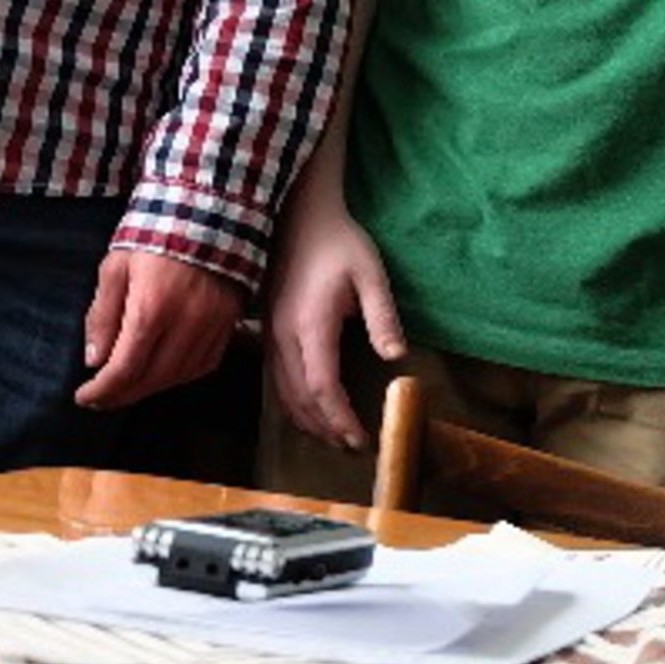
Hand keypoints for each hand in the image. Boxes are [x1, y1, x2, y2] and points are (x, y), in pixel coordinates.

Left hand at [74, 250, 245, 409]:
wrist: (207, 209)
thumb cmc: (154, 234)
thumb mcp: (115, 267)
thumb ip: (102, 314)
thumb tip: (95, 360)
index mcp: (152, 308)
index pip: (124, 370)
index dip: (101, 391)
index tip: (84, 396)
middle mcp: (186, 322)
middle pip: (152, 380)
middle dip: (121, 395)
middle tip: (102, 396)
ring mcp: (212, 324)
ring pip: (180, 377)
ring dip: (151, 387)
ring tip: (130, 384)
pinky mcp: (229, 320)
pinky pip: (205, 363)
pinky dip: (182, 374)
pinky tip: (164, 370)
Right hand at [263, 188, 405, 450]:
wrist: (300, 216)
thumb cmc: (339, 243)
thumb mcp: (371, 274)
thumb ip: (382, 317)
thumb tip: (396, 357)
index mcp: (310, 326)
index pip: (322, 388)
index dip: (340, 419)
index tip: (361, 439)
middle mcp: (283, 337)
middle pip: (299, 400)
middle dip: (325, 429)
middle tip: (353, 447)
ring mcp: (271, 335)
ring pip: (283, 394)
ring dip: (307, 421)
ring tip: (334, 437)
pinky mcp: (268, 331)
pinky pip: (275, 380)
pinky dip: (293, 403)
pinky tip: (310, 411)